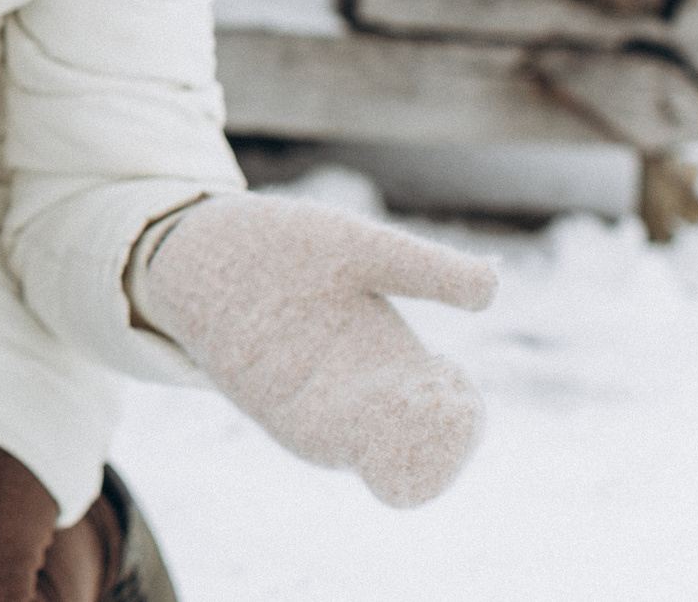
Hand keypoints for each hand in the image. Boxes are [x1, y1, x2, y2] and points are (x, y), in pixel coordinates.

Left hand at [135, 194, 497, 507]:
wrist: (204, 244)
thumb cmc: (285, 247)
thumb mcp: (358, 249)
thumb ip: (421, 268)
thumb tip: (494, 285)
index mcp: (389, 362)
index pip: (442, 418)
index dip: (459, 418)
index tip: (454, 384)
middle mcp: (355, 395)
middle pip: (410, 449)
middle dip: (432, 442)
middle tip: (439, 403)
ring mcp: (309, 402)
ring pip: (365, 454)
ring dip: (392, 444)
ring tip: (409, 407)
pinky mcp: (262, 400)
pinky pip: (309, 436)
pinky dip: (342, 435)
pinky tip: (361, 412)